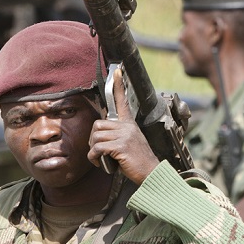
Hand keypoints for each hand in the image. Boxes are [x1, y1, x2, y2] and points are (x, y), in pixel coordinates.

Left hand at [88, 67, 159, 184]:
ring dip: (94, 151)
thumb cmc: (138, 160)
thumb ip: (118, 134)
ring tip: (102, 159)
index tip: (117, 70)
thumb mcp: (130, 141)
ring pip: (95, 137)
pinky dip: (95, 158)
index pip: (123, 100)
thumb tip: (100, 133)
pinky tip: (103, 164)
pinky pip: (97, 148)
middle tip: (99, 151)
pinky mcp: (120, 146)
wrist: (150, 173)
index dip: (119, 85)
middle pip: (97, 125)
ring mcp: (124, 135)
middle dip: (93, 140)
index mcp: (129, 124)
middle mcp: (127, 126)